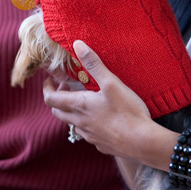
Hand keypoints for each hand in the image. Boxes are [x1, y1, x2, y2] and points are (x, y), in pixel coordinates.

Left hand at [42, 41, 169, 162]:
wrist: (143, 143)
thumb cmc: (128, 112)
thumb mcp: (111, 83)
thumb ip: (94, 64)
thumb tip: (78, 45)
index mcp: (79, 106)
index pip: (50, 99)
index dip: (46, 89)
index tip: (50, 80)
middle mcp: (80, 123)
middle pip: (57, 112)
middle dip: (57, 98)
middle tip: (66, 88)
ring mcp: (90, 136)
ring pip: (73, 123)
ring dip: (72, 111)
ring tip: (84, 101)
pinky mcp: (101, 144)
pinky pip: (87, 133)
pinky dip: (86, 123)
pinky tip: (100, 118)